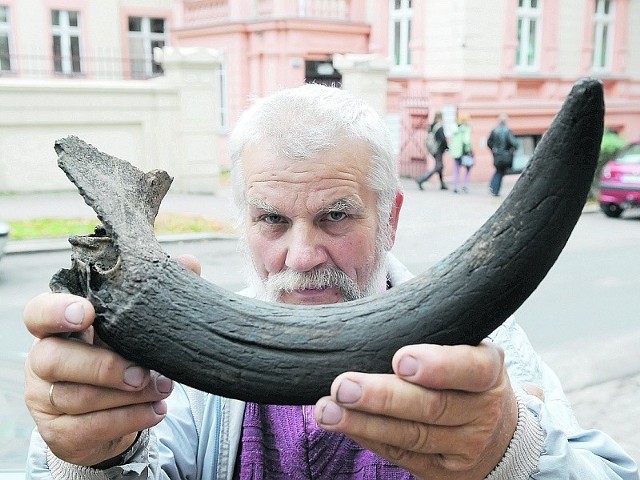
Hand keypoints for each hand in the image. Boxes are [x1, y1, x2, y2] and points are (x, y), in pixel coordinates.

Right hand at [23, 254, 199, 466]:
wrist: (111, 411)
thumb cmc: (121, 354)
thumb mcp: (134, 324)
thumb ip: (157, 294)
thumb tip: (190, 262)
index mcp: (57, 327)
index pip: (38, 313)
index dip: (57, 312)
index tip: (87, 313)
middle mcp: (42, 360)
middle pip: (54, 360)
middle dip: (104, 367)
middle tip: (144, 372)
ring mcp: (45, 399)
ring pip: (77, 398)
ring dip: (127, 397)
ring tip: (164, 389)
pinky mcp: (59, 432)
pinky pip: (89, 428)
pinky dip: (129, 420)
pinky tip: (157, 411)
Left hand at [314, 342, 517, 479]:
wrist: (495, 432)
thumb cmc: (462, 375)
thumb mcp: (463, 348)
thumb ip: (430, 336)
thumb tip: (368, 324)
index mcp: (489, 370)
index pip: (471, 368)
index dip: (438, 366)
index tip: (400, 360)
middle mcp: (483, 411)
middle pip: (433, 407)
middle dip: (383, 398)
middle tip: (344, 386)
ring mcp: (466, 446)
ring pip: (412, 437)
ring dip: (364, 424)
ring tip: (328, 410)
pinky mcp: (443, 471)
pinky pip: (402, 456)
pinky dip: (369, 439)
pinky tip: (344, 425)